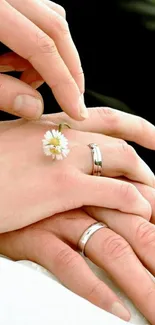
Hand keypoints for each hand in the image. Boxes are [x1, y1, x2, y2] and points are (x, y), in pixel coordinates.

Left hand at [0, 0, 85, 119]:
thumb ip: (1, 92)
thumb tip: (34, 108)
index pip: (42, 46)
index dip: (63, 83)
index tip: (76, 110)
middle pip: (56, 27)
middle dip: (69, 70)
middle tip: (73, 100)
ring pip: (51, 20)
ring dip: (54, 56)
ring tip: (32, 83)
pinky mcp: (12, 0)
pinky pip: (37, 16)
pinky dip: (39, 43)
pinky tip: (20, 63)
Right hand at [0, 108, 154, 231]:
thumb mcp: (13, 145)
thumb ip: (40, 144)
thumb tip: (58, 149)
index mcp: (48, 125)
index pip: (102, 117)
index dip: (134, 124)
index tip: (153, 135)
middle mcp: (59, 136)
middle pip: (117, 139)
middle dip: (144, 155)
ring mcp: (62, 160)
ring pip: (121, 160)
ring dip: (143, 179)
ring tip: (152, 198)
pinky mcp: (59, 188)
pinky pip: (111, 192)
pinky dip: (132, 200)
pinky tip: (140, 209)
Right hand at [1, 183, 154, 323]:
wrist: (2, 190)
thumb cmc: (45, 200)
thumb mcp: (80, 195)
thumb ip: (109, 204)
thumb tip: (141, 219)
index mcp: (101, 187)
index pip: (146, 205)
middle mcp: (87, 201)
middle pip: (138, 231)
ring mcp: (63, 219)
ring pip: (111, 249)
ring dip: (139, 284)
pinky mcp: (38, 236)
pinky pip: (69, 264)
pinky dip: (94, 289)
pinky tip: (115, 310)